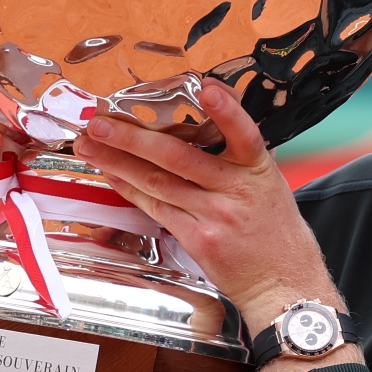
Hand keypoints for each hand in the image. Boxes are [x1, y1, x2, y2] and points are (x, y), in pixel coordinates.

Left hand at [71, 80, 336, 334]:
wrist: (282, 284)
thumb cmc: (276, 234)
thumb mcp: (270, 186)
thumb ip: (241, 158)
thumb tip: (207, 129)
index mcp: (259, 171)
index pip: (244, 134)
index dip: (226, 112)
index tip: (207, 88)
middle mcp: (236, 191)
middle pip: (178, 157)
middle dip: (132, 137)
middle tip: (99, 122)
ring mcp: (214, 216)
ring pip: (158, 182)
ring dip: (118, 161)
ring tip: (90, 144)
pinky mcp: (198, 239)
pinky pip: (157, 208)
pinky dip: (131, 189)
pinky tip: (112, 174)